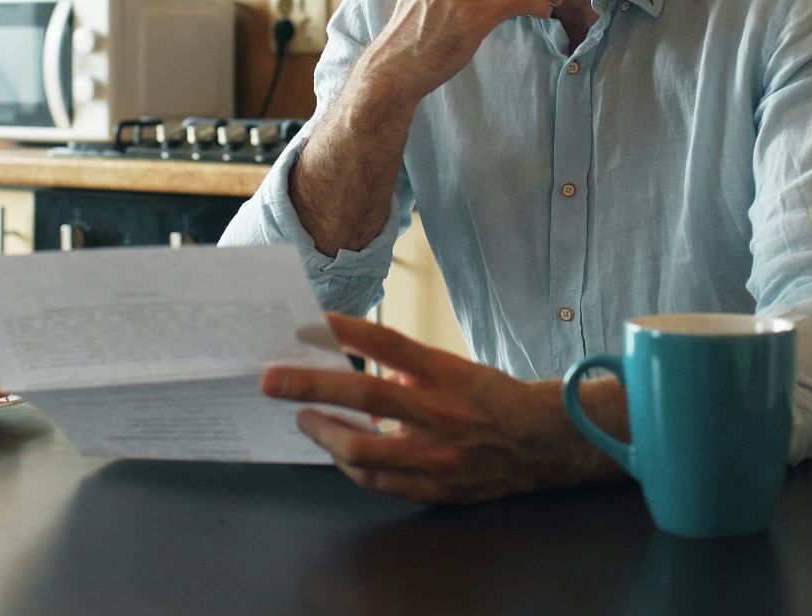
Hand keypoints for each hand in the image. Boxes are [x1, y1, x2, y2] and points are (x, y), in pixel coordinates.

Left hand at [262, 314, 617, 502]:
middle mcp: (443, 413)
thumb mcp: (452, 368)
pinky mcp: (436, 488)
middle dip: (311, 386)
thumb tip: (343, 355)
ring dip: (324, 433)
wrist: (540, 443)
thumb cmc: (488, 398)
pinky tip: (335, 450)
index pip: (389, 343)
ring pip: (365, 450)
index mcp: (448, 374)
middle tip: (271, 379)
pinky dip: (350, 464)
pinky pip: (378, 481)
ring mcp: (439, 456)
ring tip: (303, 418)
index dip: (345, 330)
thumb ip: (404, 366)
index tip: (304, 322)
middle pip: (367, 394)